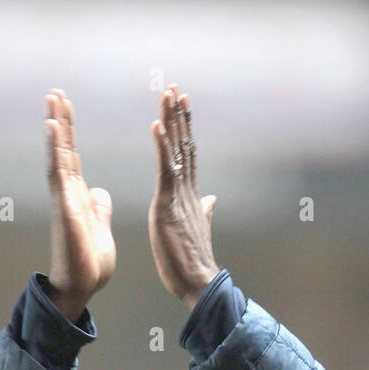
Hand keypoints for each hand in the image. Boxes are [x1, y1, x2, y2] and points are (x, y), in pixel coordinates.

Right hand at [45, 88, 115, 321]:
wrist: (82, 287)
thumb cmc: (89, 263)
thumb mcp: (101, 228)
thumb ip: (99, 209)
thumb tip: (99, 192)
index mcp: (78, 197)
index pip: (72, 157)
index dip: (68, 132)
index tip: (65, 106)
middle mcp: (68, 194)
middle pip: (62, 150)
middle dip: (59, 121)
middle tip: (55, 92)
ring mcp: (64, 200)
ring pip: (58, 156)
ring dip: (55, 128)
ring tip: (52, 101)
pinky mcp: (65, 208)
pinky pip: (59, 173)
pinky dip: (55, 149)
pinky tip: (52, 128)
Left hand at [148, 84, 218, 308]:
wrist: (198, 282)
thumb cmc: (193, 262)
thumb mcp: (197, 229)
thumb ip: (204, 211)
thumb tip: (211, 199)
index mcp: (190, 196)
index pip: (187, 155)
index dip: (185, 129)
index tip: (183, 105)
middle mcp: (187, 190)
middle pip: (183, 145)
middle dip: (179, 116)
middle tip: (175, 88)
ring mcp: (178, 195)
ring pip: (176, 150)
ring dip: (172, 121)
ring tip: (168, 94)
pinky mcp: (168, 204)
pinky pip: (165, 169)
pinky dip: (161, 146)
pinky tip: (157, 125)